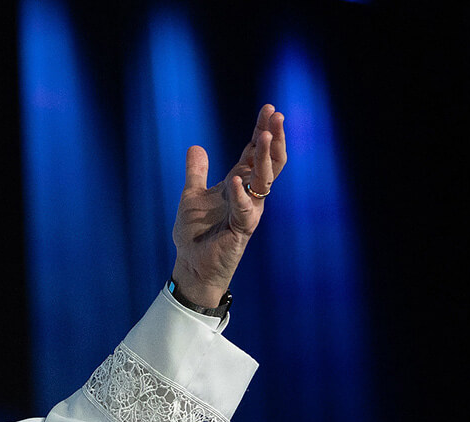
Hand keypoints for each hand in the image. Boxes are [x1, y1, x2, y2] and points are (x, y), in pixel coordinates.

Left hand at [171, 104, 286, 307]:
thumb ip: (196, 172)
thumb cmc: (195, 234)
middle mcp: (249, 195)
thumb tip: (196, 146)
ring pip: (264, 181)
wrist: (192, 265)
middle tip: (277, 115)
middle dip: (273, 138)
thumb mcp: (191, 196)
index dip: (261, 130)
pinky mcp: (242, 229)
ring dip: (265, 158)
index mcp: (238, 184)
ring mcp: (248, 211)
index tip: (268, 108)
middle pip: (268, 162)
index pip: (254, 153)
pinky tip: (236, 179)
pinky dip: (240, 194)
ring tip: (266, 135)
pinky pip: (245, 209)